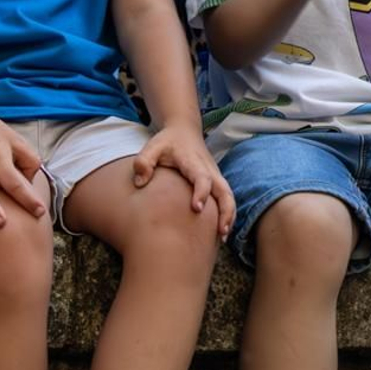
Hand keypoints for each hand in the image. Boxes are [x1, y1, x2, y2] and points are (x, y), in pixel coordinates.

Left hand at [133, 124, 235, 240]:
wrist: (184, 132)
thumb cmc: (167, 142)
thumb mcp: (152, 147)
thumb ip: (143, 162)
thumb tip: (141, 183)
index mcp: (193, 162)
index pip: (202, 177)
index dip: (201, 191)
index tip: (197, 208)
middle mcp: (209, 170)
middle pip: (224, 190)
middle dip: (226, 210)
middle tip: (221, 231)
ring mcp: (215, 176)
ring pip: (228, 196)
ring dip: (229, 215)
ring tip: (222, 238)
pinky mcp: (216, 182)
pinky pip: (226, 199)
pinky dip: (227, 214)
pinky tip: (220, 232)